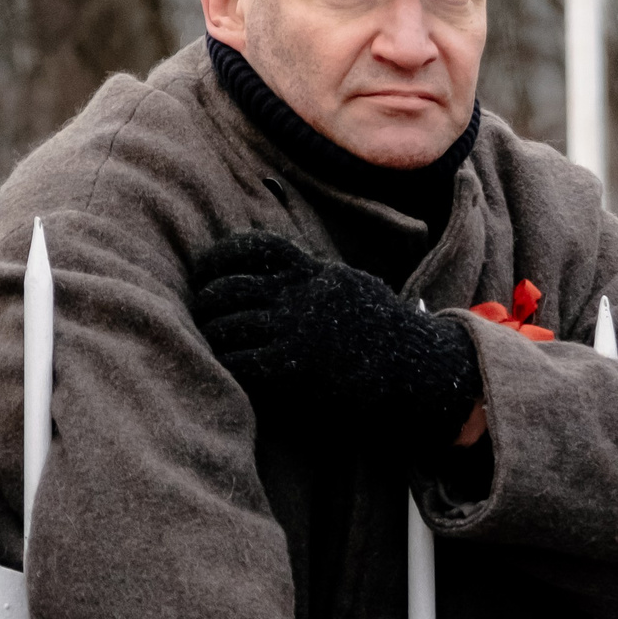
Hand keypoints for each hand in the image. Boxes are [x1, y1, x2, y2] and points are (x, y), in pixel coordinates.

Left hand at [189, 231, 480, 457]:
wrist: (418, 370)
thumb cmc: (384, 333)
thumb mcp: (352, 286)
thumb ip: (315, 276)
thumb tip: (285, 269)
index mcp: (315, 273)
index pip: (254, 249)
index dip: (219, 259)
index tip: (204, 273)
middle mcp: (302, 296)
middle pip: (230, 289)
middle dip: (205, 303)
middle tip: (199, 316)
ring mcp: (298, 330)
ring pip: (228, 326)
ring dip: (211, 336)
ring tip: (210, 345)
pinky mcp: (297, 366)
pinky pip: (241, 360)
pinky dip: (226, 363)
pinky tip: (224, 368)